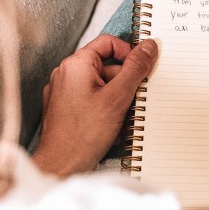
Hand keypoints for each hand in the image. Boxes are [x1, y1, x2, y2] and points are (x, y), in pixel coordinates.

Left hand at [33, 35, 157, 176]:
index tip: (142, 68)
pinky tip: (112, 126)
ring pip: (100, 85)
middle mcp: (65, 74)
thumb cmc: (83, 134)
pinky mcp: (64, 109)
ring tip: (123, 118)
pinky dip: (104, 108)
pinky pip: (90, 99)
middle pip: (105, 66)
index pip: (108, 43)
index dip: (128, 53)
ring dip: (116, 98)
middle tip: (136, 98)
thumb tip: (149, 46)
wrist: (60, 166)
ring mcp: (63, 92)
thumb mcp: (118, 97)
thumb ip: (135, 68)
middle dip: (124, 82)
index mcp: (76, 64)